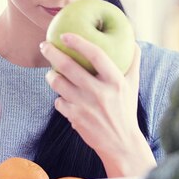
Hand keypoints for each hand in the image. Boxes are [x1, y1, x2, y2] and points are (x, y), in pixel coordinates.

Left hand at [40, 35, 154, 176]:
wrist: (120, 143)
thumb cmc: (126, 110)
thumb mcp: (133, 86)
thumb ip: (132, 62)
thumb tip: (132, 41)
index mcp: (115, 81)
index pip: (95, 54)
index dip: (78, 42)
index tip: (65, 35)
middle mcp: (99, 92)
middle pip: (68, 66)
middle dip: (51, 52)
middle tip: (45, 45)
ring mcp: (85, 106)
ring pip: (57, 83)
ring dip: (51, 75)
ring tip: (52, 72)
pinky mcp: (75, 118)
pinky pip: (58, 102)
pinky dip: (59, 98)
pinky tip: (65, 97)